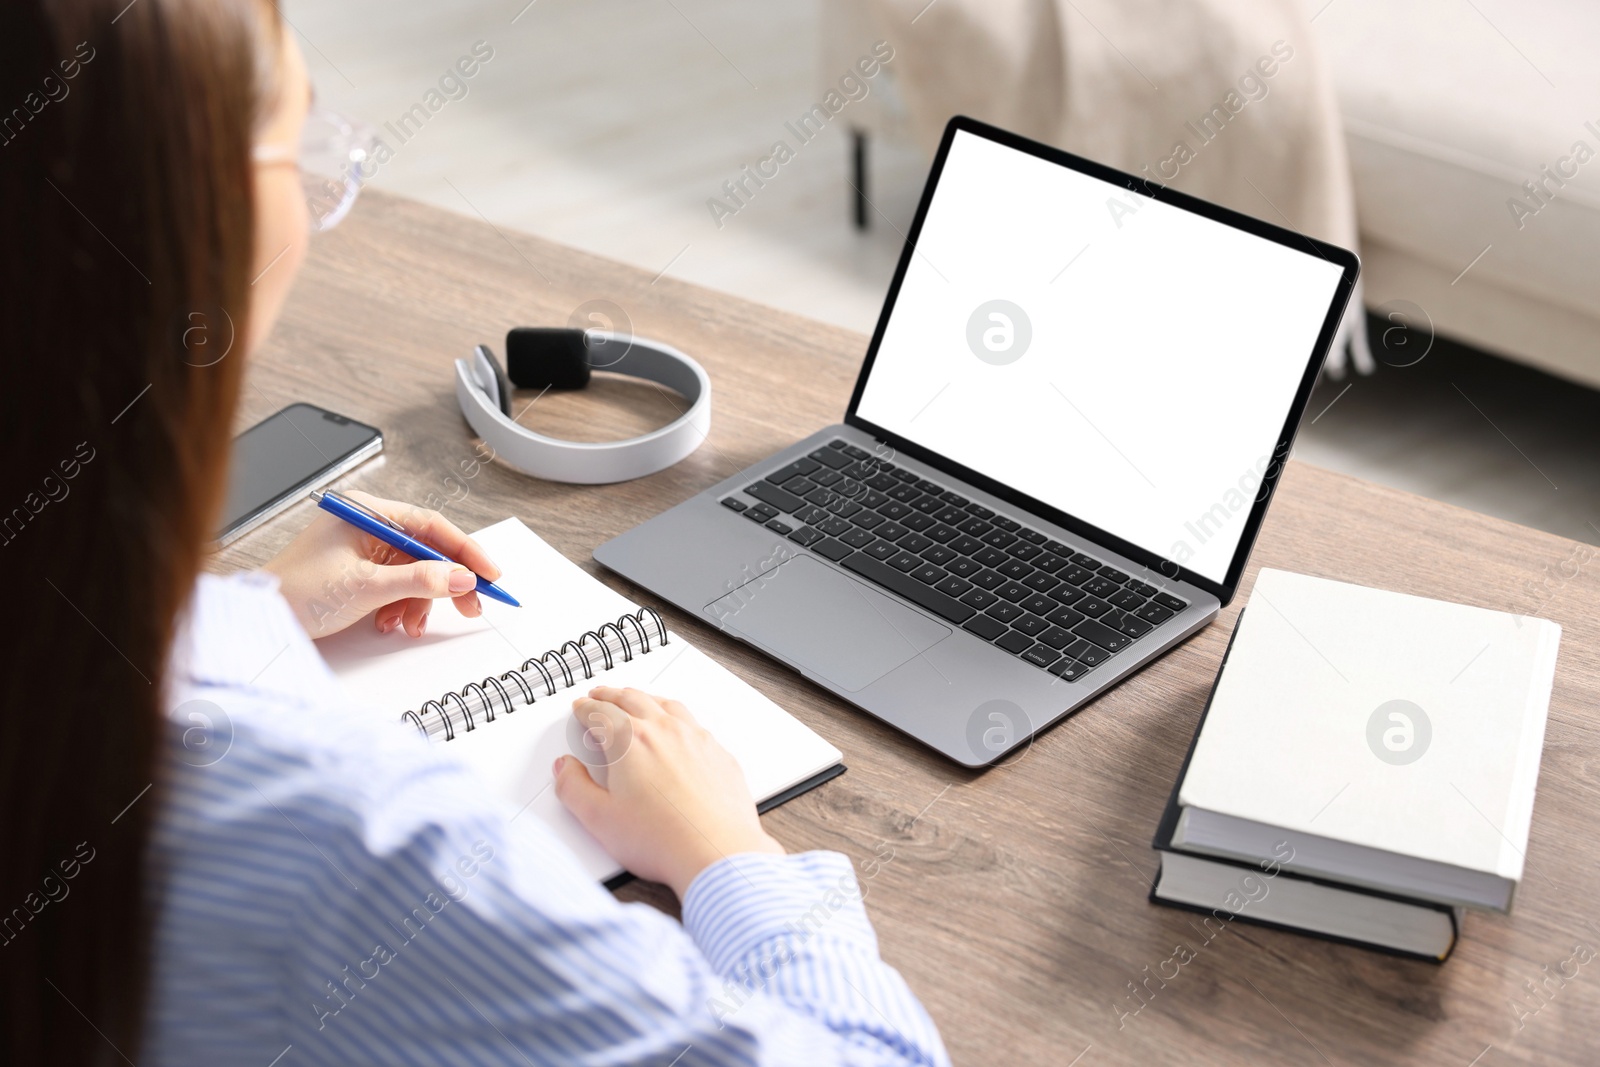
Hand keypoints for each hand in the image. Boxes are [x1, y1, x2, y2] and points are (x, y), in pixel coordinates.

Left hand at [262, 491, 502, 638]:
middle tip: (472, 605)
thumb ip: (418, 580)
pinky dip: (402, 606)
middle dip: (447, 581)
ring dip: (420, 601)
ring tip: (412, 625)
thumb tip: (461, 578)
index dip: (464, 549)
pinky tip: (393, 622)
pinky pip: (398, 584)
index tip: (488, 573)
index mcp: (366, 512)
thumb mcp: (366, 587)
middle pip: (426, 549)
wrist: (262, 618)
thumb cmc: (297, 592)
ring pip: (415, 571)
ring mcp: (364, 548)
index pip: (430, 524)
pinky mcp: (361, 570)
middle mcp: (367, 525)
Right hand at [553, 687, 784, 897]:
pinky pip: (693, 722)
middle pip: (632, 700)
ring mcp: (695, 739)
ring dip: (644, 698)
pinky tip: (676, 726)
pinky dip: (675, 715)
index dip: (585, 710)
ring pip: (665, 705)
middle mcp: (664, 731)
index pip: (600, 713)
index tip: (580, 709)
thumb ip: (574, 789)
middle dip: (611, 696)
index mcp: (630, 742)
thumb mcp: (600, 819)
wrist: (716, 852)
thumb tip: (565, 768)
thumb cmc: (663, 839)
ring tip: (635, 700)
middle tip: (600, 696)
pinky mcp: (718, 753)